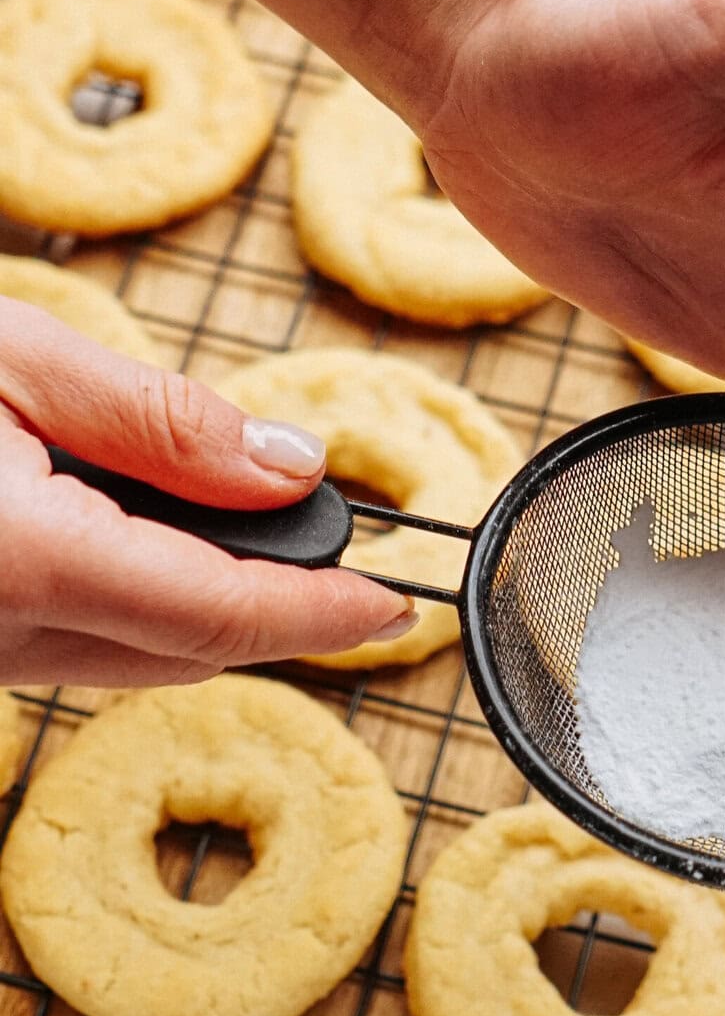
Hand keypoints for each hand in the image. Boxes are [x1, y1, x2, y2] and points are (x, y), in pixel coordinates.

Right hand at [0, 300, 415, 685]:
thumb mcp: (18, 357)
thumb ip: (163, 420)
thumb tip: (292, 467)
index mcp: (24, 561)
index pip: (218, 613)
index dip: (321, 612)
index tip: (396, 603)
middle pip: (188, 651)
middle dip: (275, 606)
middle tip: (338, 550)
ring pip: (138, 657)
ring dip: (204, 604)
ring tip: (244, 524)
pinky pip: (80, 645)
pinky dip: (137, 602)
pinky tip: (143, 532)